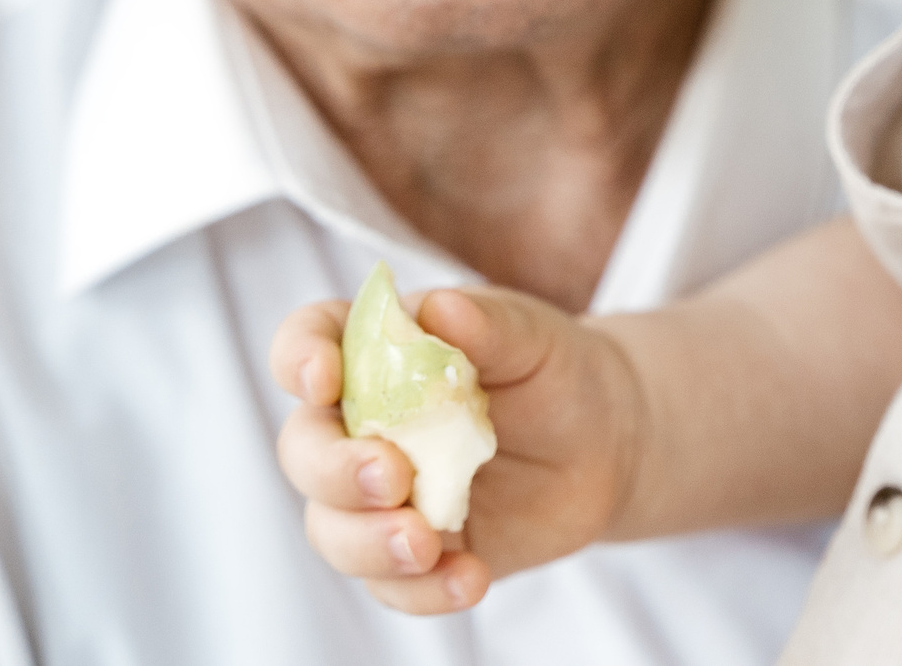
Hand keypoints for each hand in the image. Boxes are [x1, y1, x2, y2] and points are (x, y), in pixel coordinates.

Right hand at [271, 287, 645, 614]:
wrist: (604, 442)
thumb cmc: (553, 370)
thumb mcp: (532, 335)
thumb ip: (486, 323)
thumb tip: (441, 308)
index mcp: (375, 353)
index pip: (308, 342)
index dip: (298, 358)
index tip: (323, 379)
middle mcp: (360, 426)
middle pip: (305, 451)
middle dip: (333, 470)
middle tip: (392, 476)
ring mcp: (380, 496)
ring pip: (332, 530)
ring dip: (367, 544)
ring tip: (427, 545)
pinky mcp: (412, 553)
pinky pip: (392, 586)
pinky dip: (421, 591)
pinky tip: (469, 579)